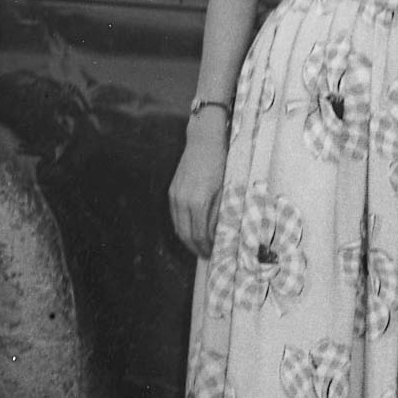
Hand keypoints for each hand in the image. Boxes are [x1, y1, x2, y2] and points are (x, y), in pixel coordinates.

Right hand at [168, 120, 228, 256]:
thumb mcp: (225, 190)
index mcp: (198, 202)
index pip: (199, 235)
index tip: (213, 253)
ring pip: (177, 227)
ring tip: (199, 245)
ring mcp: (175, 196)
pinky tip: (191, 229)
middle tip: (205, 254)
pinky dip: (182, 226)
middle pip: (185, 235)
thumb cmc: (220, 164)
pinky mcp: (172, 191)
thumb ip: (220, 213)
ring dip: (187, 239)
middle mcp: (183, 201)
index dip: (205, 247)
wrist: (204, 142)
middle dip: (195, 248)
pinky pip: (175, 216)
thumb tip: (218, 233)